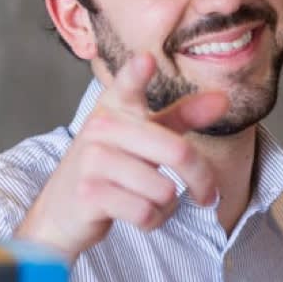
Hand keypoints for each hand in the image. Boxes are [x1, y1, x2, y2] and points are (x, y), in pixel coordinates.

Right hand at [16, 53, 228, 261]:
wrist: (60, 211)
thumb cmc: (110, 168)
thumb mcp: (142, 138)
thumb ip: (181, 117)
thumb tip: (222, 99)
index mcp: (114, 108)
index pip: (126, 86)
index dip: (136, 74)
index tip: (147, 60)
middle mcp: (100, 129)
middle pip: (177, 151)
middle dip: (201, 179)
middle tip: (208, 194)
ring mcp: (92, 161)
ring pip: (164, 189)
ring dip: (168, 206)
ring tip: (151, 201)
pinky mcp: (89, 194)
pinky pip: (146, 212)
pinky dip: (153, 221)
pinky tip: (140, 215)